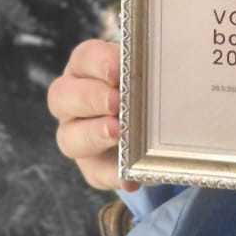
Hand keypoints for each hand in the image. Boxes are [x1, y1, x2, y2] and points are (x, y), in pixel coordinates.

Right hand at [47, 38, 139, 191]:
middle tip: (116, 102)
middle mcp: (72, 101)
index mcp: (86, 68)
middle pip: (62, 96)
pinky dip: (113, 175)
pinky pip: (95, 173)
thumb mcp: (146, 71)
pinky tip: (130, 177)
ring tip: (118, 132)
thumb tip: (173, 60)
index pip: (84, 58)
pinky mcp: (92, 165)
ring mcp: (76, 135)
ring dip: (94, 134)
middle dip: (90, 98)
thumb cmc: (146, 85)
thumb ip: (150, 66)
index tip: (118, 71)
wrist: (153, 121)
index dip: (98, 62)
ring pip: (68, 137)